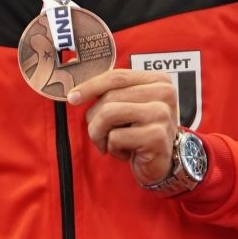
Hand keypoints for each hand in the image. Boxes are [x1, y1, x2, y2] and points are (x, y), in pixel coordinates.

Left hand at [67, 69, 176, 186]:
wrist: (163, 162)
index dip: (90, 86)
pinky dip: (113, 148)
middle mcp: (165, 93)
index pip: (116, 76)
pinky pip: (116, 137)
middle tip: (100, 132)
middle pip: (109, 97)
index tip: (72, 97)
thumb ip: (112, 93)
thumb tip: (75, 92)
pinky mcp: (157, 136)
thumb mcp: (129, 106)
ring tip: (109, 142)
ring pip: (108, 114)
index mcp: (158, 80)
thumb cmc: (140, 132)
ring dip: (100, 133)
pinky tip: (127, 152)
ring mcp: (162, 114)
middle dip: (94, 118)